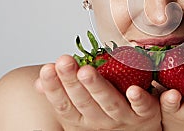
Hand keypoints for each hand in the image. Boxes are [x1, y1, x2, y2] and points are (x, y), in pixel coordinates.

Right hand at [35, 55, 161, 130]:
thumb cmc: (107, 117)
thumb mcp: (81, 110)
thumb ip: (64, 94)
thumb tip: (37, 82)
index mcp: (83, 120)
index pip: (64, 105)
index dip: (54, 88)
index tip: (46, 68)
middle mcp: (100, 122)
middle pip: (84, 102)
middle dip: (72, 81)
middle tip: (64, 61)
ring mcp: (124, 119)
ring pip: (110, 103)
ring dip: (98, 87)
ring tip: (86, 70)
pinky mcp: (146, 115)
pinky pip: (143, 107)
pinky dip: (138, 99)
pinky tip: (134, 89)